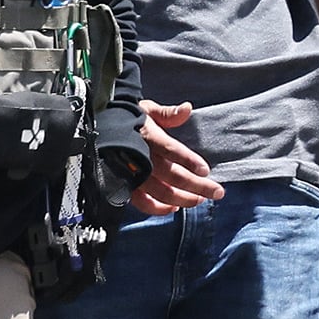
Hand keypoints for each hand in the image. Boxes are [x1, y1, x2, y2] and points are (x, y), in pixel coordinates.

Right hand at [127, 103, 223, 217]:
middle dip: (197, 186)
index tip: (206, 170)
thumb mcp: (147, 110)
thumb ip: (168, 114)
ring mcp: (133, 174)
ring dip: (183, 199)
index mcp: (148, 136)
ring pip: (161, 192)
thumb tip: (187, 108)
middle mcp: (141, 157)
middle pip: (172, 176)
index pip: (171, 149)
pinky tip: (175, 208)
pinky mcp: (126, 186)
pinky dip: (159, 209)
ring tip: (200, 200)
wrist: (102, 129)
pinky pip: (142, 203)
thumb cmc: (129, 119)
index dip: (188, 160)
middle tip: (217, 192)